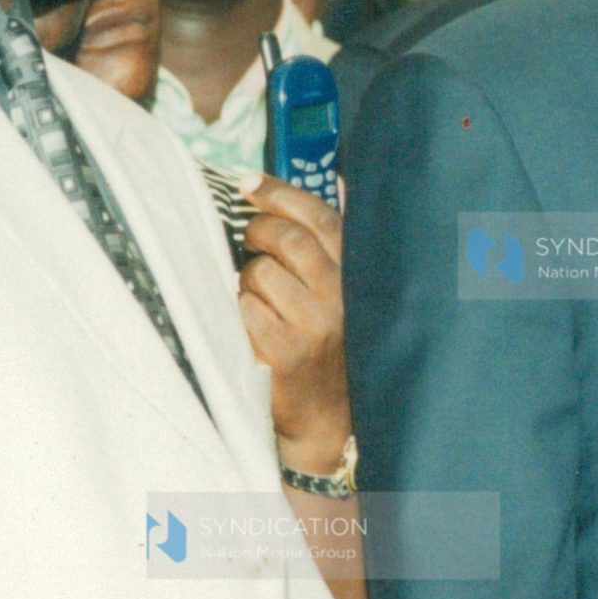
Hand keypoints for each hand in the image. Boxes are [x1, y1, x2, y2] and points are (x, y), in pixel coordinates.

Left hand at [239, 175, 347, 468]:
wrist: (327, 416)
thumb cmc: (329, 345)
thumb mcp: (345, 292)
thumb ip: (336, 244)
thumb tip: (342, 183)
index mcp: (357, 274)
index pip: (320, 218)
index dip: (279, 194)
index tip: (247, 183)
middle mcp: (342, 295)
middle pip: (286, 239)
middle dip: (255, 233)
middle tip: (249, 240)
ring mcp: (316, 324)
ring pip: (258, 274)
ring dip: (247, 283)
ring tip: (260, 301)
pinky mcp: (287, 351)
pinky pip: (245, 310)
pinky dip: (240, 314)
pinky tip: (252, 328)